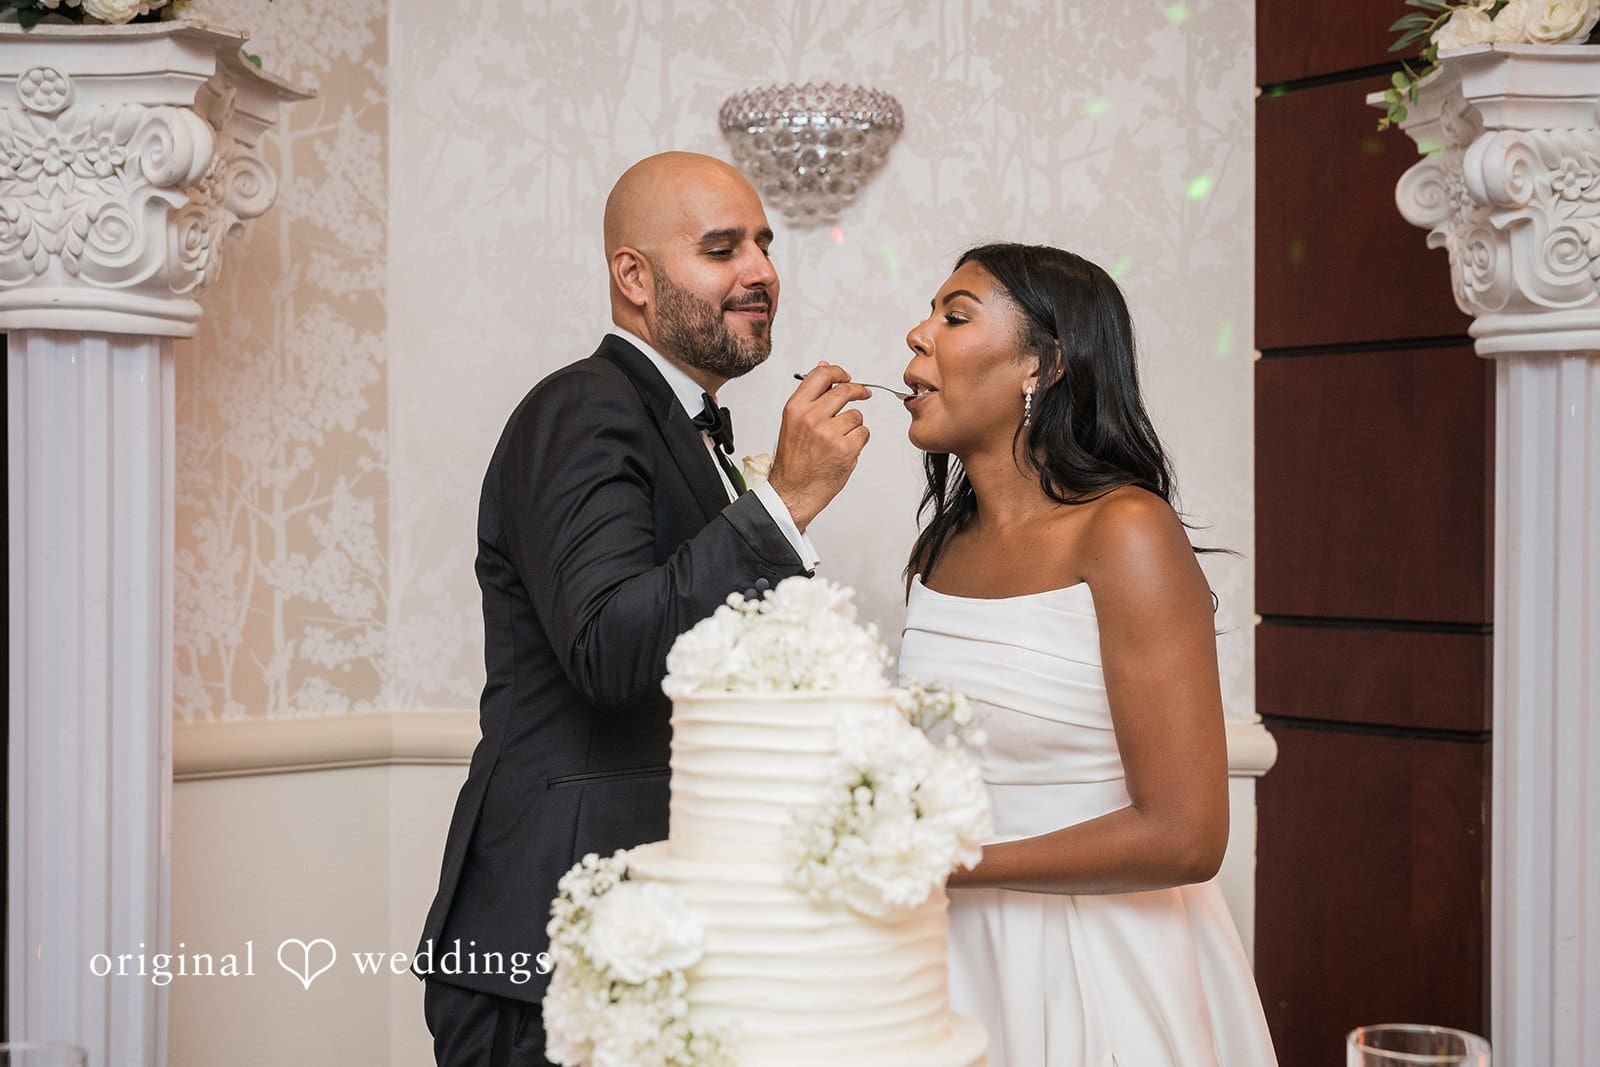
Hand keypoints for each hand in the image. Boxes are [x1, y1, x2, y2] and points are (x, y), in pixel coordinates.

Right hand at [767, 363, 870, 530]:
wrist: (793, 491)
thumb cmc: (793, 461)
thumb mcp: (793, 422)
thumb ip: (810, 396)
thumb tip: (823, 368)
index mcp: (796, 408)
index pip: (822, 376)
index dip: (838, 372)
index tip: (846, 376)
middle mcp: (812, 417)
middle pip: (845, 391)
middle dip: (857, 391)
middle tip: (863, 394)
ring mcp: (830, 433)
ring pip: (856, 416)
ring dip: (853, 426)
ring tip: (838, 440)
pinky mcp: (846, 449)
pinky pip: (863, 433)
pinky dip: (858, 442)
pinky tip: (843, 451)